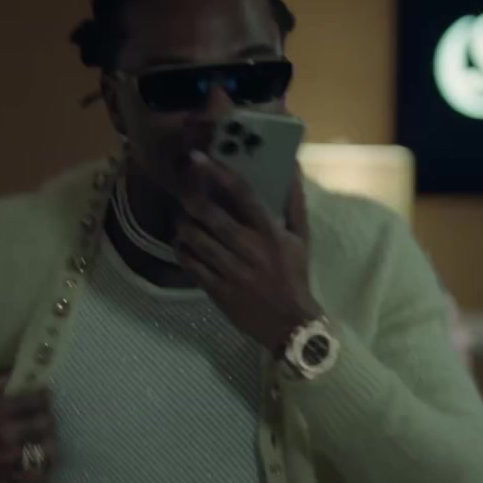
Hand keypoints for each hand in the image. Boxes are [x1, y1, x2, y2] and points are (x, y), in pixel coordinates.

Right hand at [0, 370, 55, 482]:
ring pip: (44, 452)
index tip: (44, 394)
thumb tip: (16, 372)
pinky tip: (42, 466)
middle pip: (44, 425)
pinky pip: (29, 478)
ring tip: (46, 439)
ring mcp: (4, 459)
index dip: (44, 396)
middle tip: (45, 414)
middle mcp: (6, 434)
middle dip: (48, 417)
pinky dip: (40, 472)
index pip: (35, 401)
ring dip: (49, 443)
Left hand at [174, 150, 321, 353]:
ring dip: (184, 226)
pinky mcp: (219, 291)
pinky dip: (182, 252)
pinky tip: (181, 244)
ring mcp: (233, 272)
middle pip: (213, 217)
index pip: (243, 195)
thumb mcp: (300, 239)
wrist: (290, 324)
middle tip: (181, 191)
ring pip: (197, 241)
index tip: (198, 159)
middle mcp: (251, 250)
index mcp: (271, 233)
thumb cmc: (294, 275)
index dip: (218, 174)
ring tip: (181, 220)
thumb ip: (294, 203)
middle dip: (192, 200)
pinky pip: (192, 266)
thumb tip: (291, 167)